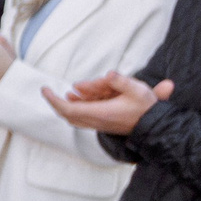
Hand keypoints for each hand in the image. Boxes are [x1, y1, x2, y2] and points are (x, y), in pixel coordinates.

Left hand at [44, 70, 174, 136]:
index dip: (53, 100)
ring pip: (75, 116)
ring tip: (67, 92)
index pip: (68, 109)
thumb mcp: (138, 90)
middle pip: (67, 113)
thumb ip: (122, 81)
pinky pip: (83, 117)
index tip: (45, 89)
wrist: (155, 127)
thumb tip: (109, 73)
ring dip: (68, 104)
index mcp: (99, 113)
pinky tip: (77, 97)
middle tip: (47, 91)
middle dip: (56, 102)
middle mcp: (96, 121)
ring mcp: (99, 124)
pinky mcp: (103, 124)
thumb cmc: (146, 108)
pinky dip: (76, 107)